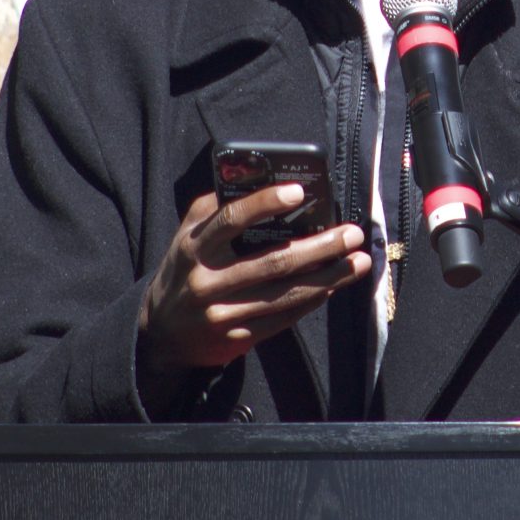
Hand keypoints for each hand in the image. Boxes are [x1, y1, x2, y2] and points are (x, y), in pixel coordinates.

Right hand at [137, 184, 369, 398]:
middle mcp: (206, 280)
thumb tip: (255, 180)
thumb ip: (215, 209)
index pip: (230, 219)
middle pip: (272, 261)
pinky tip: (334, 286)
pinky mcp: (236, 338)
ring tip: (358, 262)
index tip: (299, 192)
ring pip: (285, 294)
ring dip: (328, 277)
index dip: (265, 203)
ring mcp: (222, 313)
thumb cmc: (184, 271)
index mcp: (194, 246)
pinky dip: (312, 301)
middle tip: (352, 234)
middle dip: (319, 247)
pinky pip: (283, 318)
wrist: (161, 334)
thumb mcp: (187, 236)